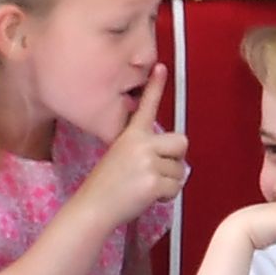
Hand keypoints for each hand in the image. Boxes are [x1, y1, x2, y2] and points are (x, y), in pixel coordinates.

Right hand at [78, 63, 188, 227]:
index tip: (160, 67)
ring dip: (169, 182)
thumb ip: (142, 147)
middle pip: (181, 142)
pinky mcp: (153, 182)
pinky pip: (176, 188)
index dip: (155, 86)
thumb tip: (170, 152)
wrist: (94, 207)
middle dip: (176, 159)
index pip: (146, 106)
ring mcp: (147, 163)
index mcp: (131, 135)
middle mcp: (141, 144)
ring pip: (180, 170)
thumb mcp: (120, 155)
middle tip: (158, 170)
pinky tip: (148, 197)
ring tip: (145, 186)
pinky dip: (166, 196)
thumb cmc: (107, 185)